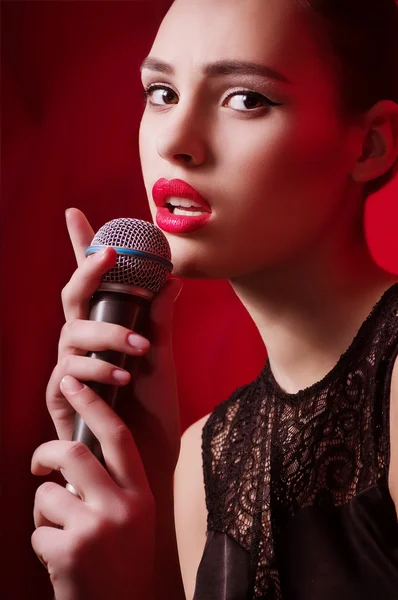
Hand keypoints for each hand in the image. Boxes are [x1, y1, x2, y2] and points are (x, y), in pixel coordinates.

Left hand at [32, 375, 154, 599]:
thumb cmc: (120, 560)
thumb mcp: (132, 517)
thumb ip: (112, 485)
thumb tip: (76, 453)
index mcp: (140, 493)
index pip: (118, 437)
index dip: (93, 406)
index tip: (72, 384)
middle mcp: (123, 506)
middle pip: (74, 453)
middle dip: (46, 452)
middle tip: (38, 462)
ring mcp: (97, 528)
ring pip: (48, 493)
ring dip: (44, 511)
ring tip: (58, 532)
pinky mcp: (70, 551)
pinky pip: (37, 528)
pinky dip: (41, 540)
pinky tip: (59, 560)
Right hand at [47, 207, 181, 480]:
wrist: (146, 457)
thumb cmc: (151, 408)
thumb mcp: (162, 359)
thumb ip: (160, 321)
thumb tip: (171, 282)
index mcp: (106, 328)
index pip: (91, 285)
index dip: (80, 249)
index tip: (74, 213)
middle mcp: (83, 343)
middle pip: (72, 297)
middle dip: (86, 272)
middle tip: (108, 257)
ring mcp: (71, 369)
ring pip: (72, 333)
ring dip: (107, 334)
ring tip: (139, 350)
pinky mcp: (63, 398)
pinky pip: (68, 373)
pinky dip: (94, 369)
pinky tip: (119, 375)